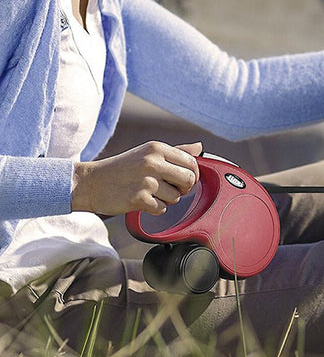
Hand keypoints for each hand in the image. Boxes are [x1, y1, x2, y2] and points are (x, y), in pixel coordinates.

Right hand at [72, 141, 201, 215]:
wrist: (89, 183)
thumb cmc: (121, 169)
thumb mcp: (147, 153)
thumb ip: (175, 151)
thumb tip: (199, 147)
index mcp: (157, 148)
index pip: (192, 162)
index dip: (192, 174)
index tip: (182, 180)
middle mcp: (152, 162)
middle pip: (189, 180)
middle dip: (183, 188)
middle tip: (169, 189)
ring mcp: (146, 181)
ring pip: (176, 197)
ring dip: (167, 200)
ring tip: (150, 193)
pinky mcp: (138, 199)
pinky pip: (162, 209)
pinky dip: (155, 209)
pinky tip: (142, 201)